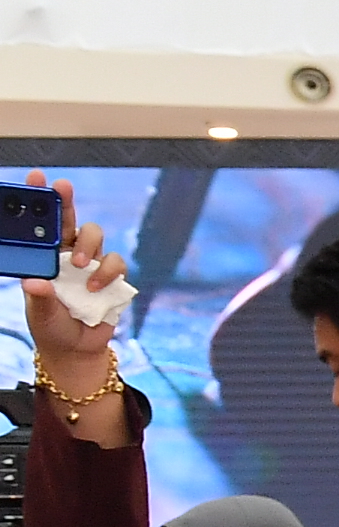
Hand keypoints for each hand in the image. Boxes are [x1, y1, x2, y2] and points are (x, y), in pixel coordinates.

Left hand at [19, 180, 116, 379]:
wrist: (77, 349)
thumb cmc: (51, 326)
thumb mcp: (39, 313)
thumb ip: (39, 298)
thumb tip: (35, 282)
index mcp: (44, 257)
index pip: (41, 223)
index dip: (40, 198)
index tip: (37, 177)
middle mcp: (67, 254)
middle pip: (69, 218)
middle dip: (65, 201)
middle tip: (62, 187)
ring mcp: (91, 264)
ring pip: (94, 235)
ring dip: (87, 245)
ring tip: (78, 266)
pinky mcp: (113, 278)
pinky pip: (116, 263)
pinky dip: (107, 273)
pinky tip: (95, 288)